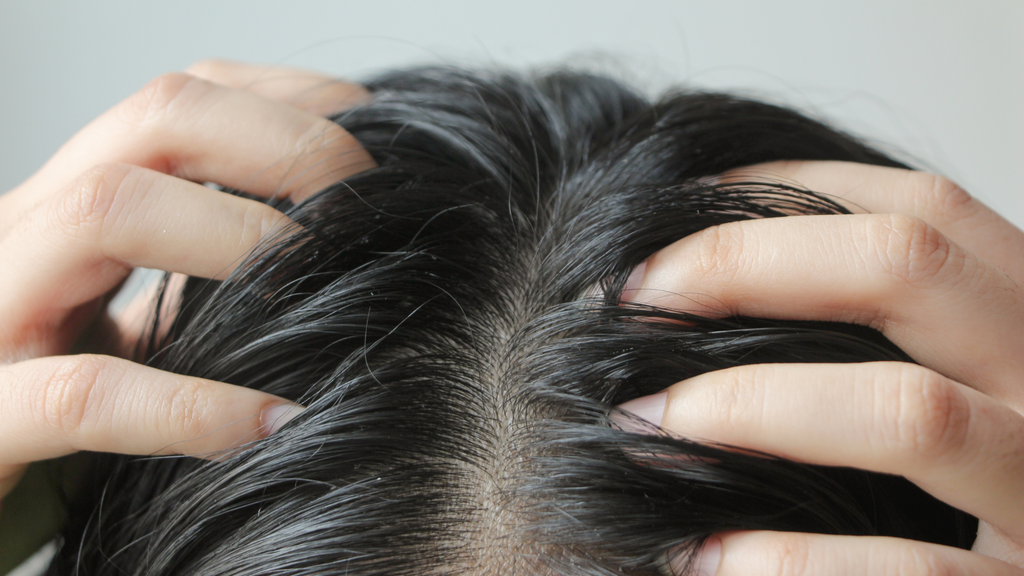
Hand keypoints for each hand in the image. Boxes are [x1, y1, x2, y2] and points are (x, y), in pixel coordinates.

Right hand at [0, 60, 374, 507]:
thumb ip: (203, 281)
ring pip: (104, 209)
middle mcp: (28, 233)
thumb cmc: (64, 408)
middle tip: (368, 201)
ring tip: (323, 276)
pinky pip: (83, 394)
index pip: (185, 102)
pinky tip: (271, 421)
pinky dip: (190, 404)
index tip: (377, 135)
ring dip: (240, 236)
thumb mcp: (134, 321)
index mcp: (71, 207)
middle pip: (157, 117)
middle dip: (286, 143)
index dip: (293, 101)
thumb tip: (341, 259)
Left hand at [617, 162, 1023, 573]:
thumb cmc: (955, 489)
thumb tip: (694, 270)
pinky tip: (700, 556)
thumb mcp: (948, 377)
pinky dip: (789, 559)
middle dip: (742, 263)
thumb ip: (871, 328)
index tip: (668, 207)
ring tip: (641, 422)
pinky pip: (912, 571)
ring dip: (749, 407)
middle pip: (908, 263)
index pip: (920, 207)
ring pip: (910, 412)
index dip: (785, 189)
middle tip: (627, 298)